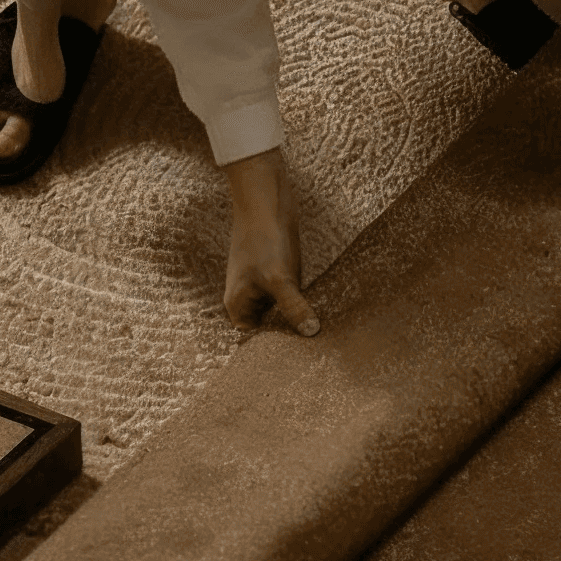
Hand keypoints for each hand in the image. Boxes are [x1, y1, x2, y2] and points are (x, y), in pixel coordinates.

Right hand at [222, 149, 320, 335]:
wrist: (265, 199)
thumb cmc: (263, 239)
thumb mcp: (279, 278)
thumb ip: (294, 308)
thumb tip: (311, 332)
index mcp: (238, 305)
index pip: (255, 341)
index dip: (274, 350)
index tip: (298, 360)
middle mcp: (249, 299)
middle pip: (270, 328)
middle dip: (290, 335)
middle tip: (316, 348)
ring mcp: (264, 286)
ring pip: (283, 312)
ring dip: (299, 317)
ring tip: (323, 333)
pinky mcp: (279, 273)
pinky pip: (292, 296)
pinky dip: (303, 302)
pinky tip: (322, 308)